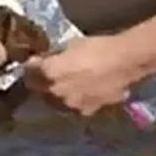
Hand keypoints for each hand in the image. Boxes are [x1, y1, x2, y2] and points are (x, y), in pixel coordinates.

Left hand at [22, 35, 146, 116]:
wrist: (126, 61)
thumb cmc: (98, 47)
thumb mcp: (72, 45)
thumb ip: (56, 57)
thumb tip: (49, 60)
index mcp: (50, 73)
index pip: (30, 72)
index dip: (32, 66)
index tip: (35, 62)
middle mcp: (57, 93)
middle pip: (42, 90)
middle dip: (44, 82)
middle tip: (51, 74)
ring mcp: (72, 104)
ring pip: (59, 101)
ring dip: (61, 93)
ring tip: (70, 84)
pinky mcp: (89, 110)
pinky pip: (78, 105)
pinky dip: (79, 99)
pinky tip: (87, 91)